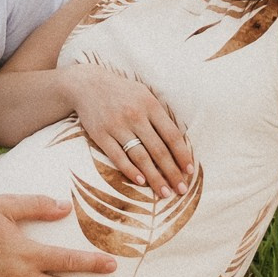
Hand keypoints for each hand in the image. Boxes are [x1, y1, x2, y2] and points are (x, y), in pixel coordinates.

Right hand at [63, 65, 193, 198]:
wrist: (87, 84)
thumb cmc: (123, 92)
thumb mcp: (145, 95)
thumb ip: (160, 116)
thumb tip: (179, 143)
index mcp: (150, 105)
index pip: (172, 135)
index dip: (182, 155)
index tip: (190, 171)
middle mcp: (135, 115)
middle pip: (158, 150)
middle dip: (172, 172)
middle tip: (181, 189)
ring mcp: (117, 126)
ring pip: (140, 157)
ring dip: (154, 177)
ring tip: (164, 192)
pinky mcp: (100, 134)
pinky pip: (118, 156)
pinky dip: (130, 170)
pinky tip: (141, 182)